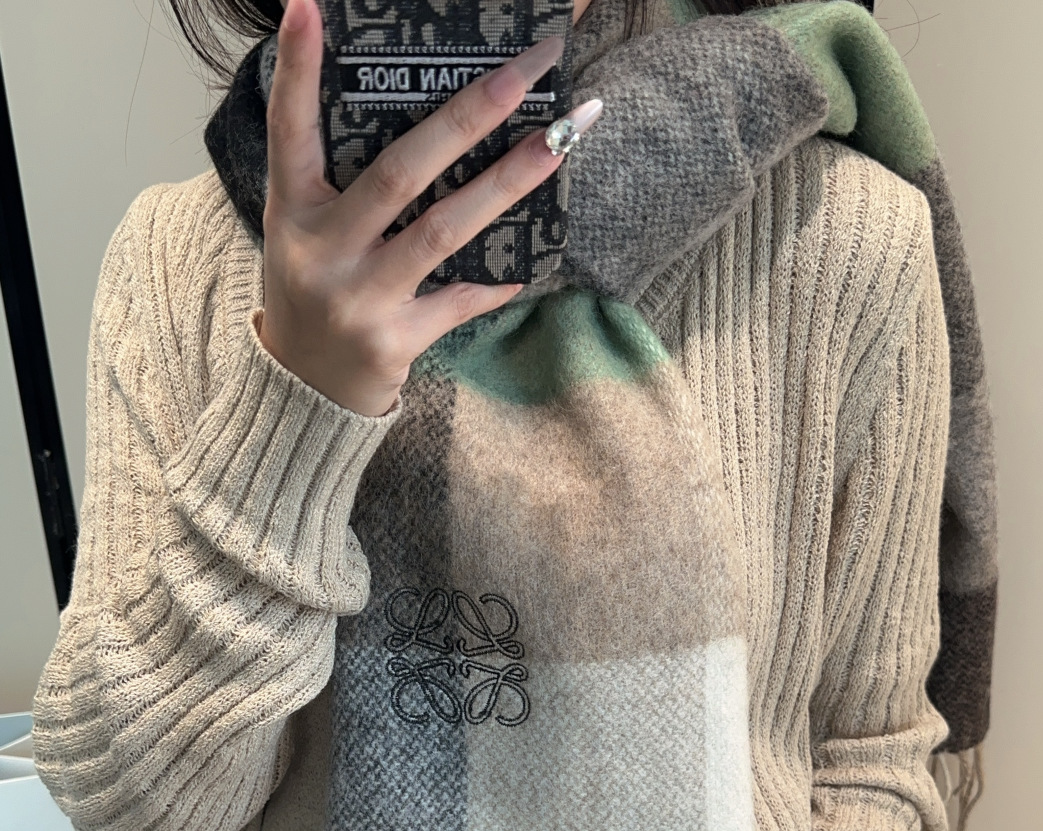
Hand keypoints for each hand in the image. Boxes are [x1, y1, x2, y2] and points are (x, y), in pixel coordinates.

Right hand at [259, 0, 577, 416]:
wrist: (306, 390)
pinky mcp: (393, 341)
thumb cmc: (317, 292)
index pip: (292, 128)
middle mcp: (323, 250)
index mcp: (294, 209)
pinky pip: (457, 301)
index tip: (308, 5)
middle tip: (526, 70)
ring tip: (558, 143)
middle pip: (401, 172)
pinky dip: (492, 282)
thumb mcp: (308, 230)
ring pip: (443, 231)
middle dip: (469, 115)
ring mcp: (358, 298)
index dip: (298, 68)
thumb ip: (342, 177)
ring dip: (507, 184)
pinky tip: (530, 263)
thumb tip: (423, 118)